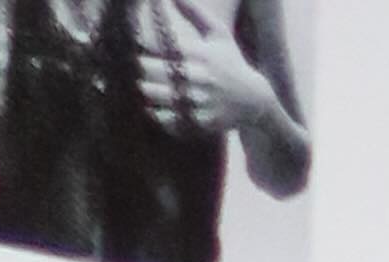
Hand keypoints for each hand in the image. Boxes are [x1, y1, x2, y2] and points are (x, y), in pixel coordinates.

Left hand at [134, 0, 278, 132]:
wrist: (254, 102)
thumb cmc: (232, 63)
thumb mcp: (219, 34)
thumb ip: (194, 13)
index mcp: (199, 53)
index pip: (157, 45)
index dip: (140, 42)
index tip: (134, 41)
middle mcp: (197, 78)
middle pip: (149, 70)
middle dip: (138, 66)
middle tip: (134, 64)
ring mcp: (197, 102)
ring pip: (153, 94)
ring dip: (143, 88)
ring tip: (141, 84)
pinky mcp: (197, 123)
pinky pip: (165, 118)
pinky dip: (155, 111)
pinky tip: (154, 105)